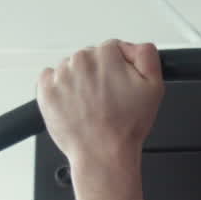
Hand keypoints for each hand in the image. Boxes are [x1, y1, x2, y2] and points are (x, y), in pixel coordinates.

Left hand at [38, 40, 163, 166]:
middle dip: (100, 74)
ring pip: (72, 68)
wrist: (103, 153)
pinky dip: (61, 88)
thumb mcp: (155, 87)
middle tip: (109, 99)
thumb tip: (136, 46)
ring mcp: (60, 75)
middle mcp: (80, 60)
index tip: (122, 85)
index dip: (121, 68)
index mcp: (105, 55)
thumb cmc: (125, 126)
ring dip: (80, 82)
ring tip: (92, 105)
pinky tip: (75, 104)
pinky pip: (51, 78)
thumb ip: (147, 56)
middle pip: (91, 58)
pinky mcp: (46, 90)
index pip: (113, 49)